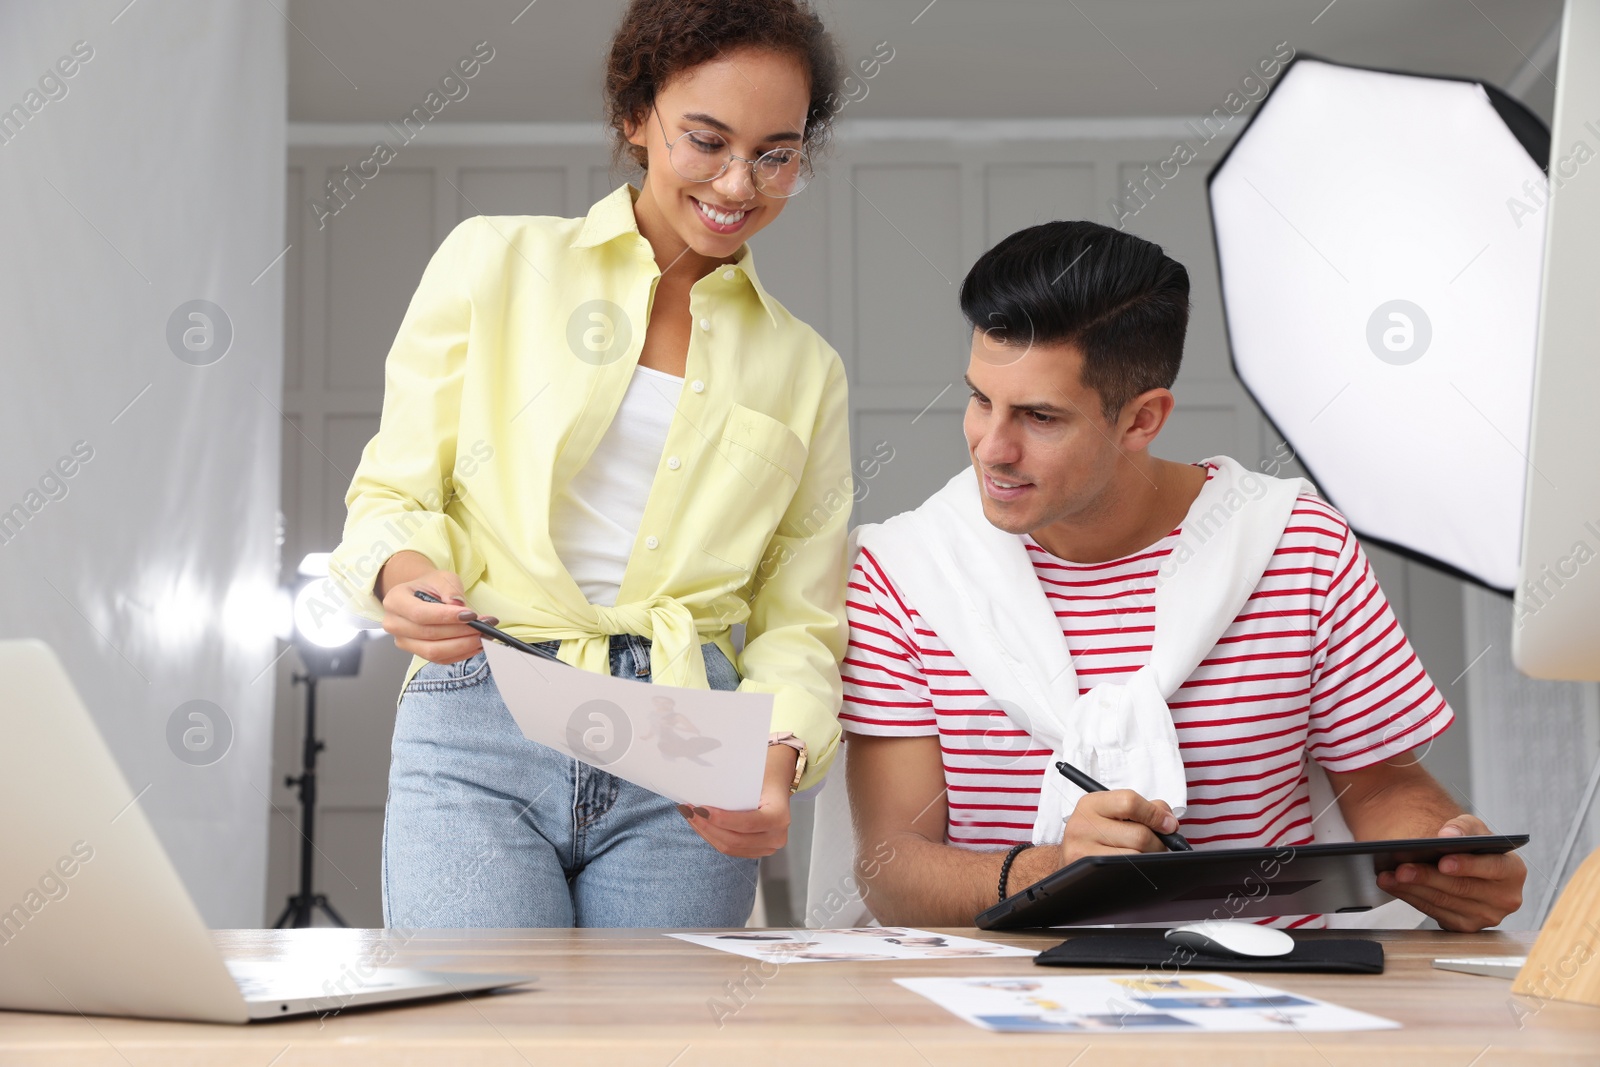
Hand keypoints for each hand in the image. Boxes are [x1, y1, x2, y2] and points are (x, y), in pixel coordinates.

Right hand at [378, 559, 498, 664]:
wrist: (422, 595)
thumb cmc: (431, 586)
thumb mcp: (441, 578)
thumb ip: (449, 589)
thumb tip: (458, 605)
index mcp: (395, 600)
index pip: (420, 614)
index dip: (446, 617)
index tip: (471, 615)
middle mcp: (394, 624)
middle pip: (428, 634)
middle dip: (460, 632)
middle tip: (484, 626)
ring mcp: (404, 642)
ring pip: (434, 651)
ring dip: (462, 646)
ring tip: (483, 637)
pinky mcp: (417, 653)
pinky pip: (440, 660)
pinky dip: (461, 654)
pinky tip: (476, 645)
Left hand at [679, 745, 795, 857]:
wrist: (776, 786)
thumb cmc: (764, 779)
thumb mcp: (753, 780)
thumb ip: (733, 790)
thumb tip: (702, 795)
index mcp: (779, 817)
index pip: (747, 823)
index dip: (722, 820)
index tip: (700, 809)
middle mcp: (776, 837)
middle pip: (735, 840)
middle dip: (707, 826)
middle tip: (689, 811)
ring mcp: (767, 847)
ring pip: (729, 847)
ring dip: (706, 832)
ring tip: (690, 816)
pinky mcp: (756, 851)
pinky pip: (730, 849)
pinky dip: (712, 837)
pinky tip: (700, 824)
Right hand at [1060, 789, 1178, 865]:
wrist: (1071, 860)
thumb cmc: (1099, 834)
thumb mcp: (1114, 813)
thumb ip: (1145, 808)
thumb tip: (1168, 822)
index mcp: (1091, 803)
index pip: (1129, 802)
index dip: (1155, 814)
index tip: (1169, 825)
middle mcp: (1082, 824)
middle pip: (1138, 834)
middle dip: (1158, 843)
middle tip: (1160, 846)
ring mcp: (1082, 850)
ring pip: (1136, 856)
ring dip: (1149, 858)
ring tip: (1145, 855)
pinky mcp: (1087, 871)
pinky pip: (1126, 871)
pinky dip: (1138, 870)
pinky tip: (1135, 866)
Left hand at [1376, 814, 1525, 930]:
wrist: (1469, 865)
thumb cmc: (1473, 844)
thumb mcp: (1473, 827)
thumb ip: (1463, 827)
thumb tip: (1448, 835)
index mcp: (1513, 871)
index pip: (1492, 868)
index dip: (1467, 866)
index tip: (1442, 862)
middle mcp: (1505, 898)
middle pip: (1461, 888)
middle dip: (1428, 878)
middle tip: (1401, 869)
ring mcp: (1486, 916)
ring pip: (1444, 902)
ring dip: (1412, 889)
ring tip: (1389, 876)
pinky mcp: (1466, 926)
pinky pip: (1435, 913)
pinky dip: (1412, 898)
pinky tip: (1395, 887)